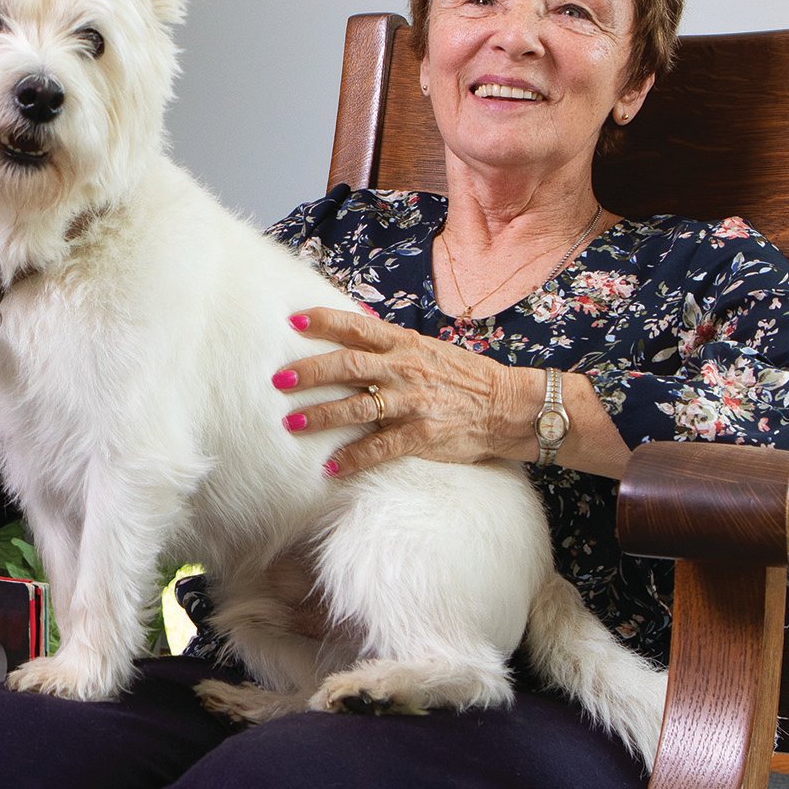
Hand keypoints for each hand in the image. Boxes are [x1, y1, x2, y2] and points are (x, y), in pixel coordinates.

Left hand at [279, 306, 529, 476]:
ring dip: (320, 415)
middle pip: (349, 365)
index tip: (293, 322)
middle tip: (279, 379)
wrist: (508, 406)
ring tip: (291, 423)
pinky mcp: (421, 434)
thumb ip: (391, 344)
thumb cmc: (464, 377)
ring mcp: (412, 402)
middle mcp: (404, 370)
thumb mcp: (428, 349)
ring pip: (357, 406)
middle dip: (310, 372)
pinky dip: (353, 458)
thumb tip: (352, 327)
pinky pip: (380, 447)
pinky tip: (330, 467)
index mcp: (404, 344)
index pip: (357, 327)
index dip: (324, 322)